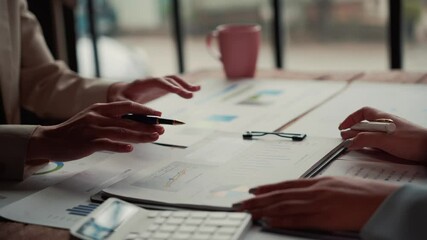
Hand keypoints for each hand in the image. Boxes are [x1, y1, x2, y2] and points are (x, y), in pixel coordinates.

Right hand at [27, 101, 163, 161]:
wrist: (50, 140)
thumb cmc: (75, 131)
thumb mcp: (92, 119)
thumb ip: (111, 120)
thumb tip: (133, 125)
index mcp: (100, 108)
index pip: (127, 106)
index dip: (144, 110)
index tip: (158, 114)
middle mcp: (97, 116)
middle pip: (128, 120)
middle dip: (147, 125)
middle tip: (162, 128)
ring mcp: (92, 129)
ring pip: (121, 132)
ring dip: (140, 135)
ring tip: (154, 138)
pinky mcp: (87, 143)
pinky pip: (107, 144)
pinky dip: (119, 146)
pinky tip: (130, 149)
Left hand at [107, 75, 200, 103]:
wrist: (118, 92)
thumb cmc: (118, 99)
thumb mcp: (121, 105)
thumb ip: (133, 110)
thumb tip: (153, 116)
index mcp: (141, 83)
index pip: (157, 82)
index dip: (168, 86)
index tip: (178, 92)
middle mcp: (151, 80)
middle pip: (168, 79)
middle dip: (180, 86)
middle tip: (190, 95)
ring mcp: (157, 83)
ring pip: (173, 80)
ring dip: (185, 84)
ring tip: (197, 90)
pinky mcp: (160, 87)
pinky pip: (174, 85)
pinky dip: (184, 87)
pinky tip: (194, 90)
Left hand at [235, 176, 398, 231]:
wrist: (383, 200)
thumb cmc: (365, 194)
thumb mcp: (339, 185)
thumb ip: (321, 189)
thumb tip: (307, 194)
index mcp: (318, 182)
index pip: (286, 184)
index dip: (268, 187)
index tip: (254, 190)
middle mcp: (314, 190)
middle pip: (280, 194)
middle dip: (258, 199)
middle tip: (241, 202)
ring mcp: (317, 203)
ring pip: (284, 205)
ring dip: (263, 209)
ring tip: (248, 211)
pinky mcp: (323, 216)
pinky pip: (297, 219)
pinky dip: (280, 220)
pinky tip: (268, 220)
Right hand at [339, 107, 426, 161]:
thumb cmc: (412, 141)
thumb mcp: (384, 140)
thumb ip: (365, 140)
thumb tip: (350, 142)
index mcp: (383, 118)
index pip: (363, 113)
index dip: (351, 118)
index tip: (343, 127)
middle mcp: (386, 124)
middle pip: (365, 124)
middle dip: (353, 130)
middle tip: (345, 138)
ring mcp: (391, 133)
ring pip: (371, 133)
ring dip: (361, 138)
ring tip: (353, 144)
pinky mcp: (396, 143)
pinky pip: (379, 141)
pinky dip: (370, 144)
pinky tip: (368, 149)